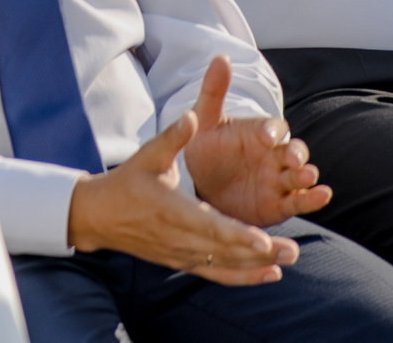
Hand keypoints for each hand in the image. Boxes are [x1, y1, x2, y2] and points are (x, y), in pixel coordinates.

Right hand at [65, 101, 299, 283]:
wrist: (99, 216)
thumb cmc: (126, 182)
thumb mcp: (147, 155)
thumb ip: (173, 137)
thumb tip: (192, 115)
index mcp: (171, 210)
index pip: (210, 227)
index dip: (238, 236)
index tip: (263, 239)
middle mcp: (178, 237)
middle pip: (224, 251)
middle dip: (259, 252)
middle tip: (293, 250)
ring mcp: (180, 254)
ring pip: (224, 265)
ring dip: (257, 266)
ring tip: (288, 260)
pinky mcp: (181, 262)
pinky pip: (215, 274)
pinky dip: (243, 277)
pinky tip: (269, 274)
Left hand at [180, 55, 332, 229]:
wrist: (199, 186)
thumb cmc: (206, 148)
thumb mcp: (205, 119)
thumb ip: (214, 90)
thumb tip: (221, 56)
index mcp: (259, 132)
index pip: (273, 127)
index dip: (272, 131)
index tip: (265, 137)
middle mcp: (274, 154)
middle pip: (294, 150)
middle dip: (296, 153)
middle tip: (293, 159)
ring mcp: (279, 179)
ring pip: (300, 175)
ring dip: (307, 175)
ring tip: (308, 176)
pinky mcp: (279, 204)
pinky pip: (298, 201)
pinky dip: (313, 199)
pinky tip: (323, 196)